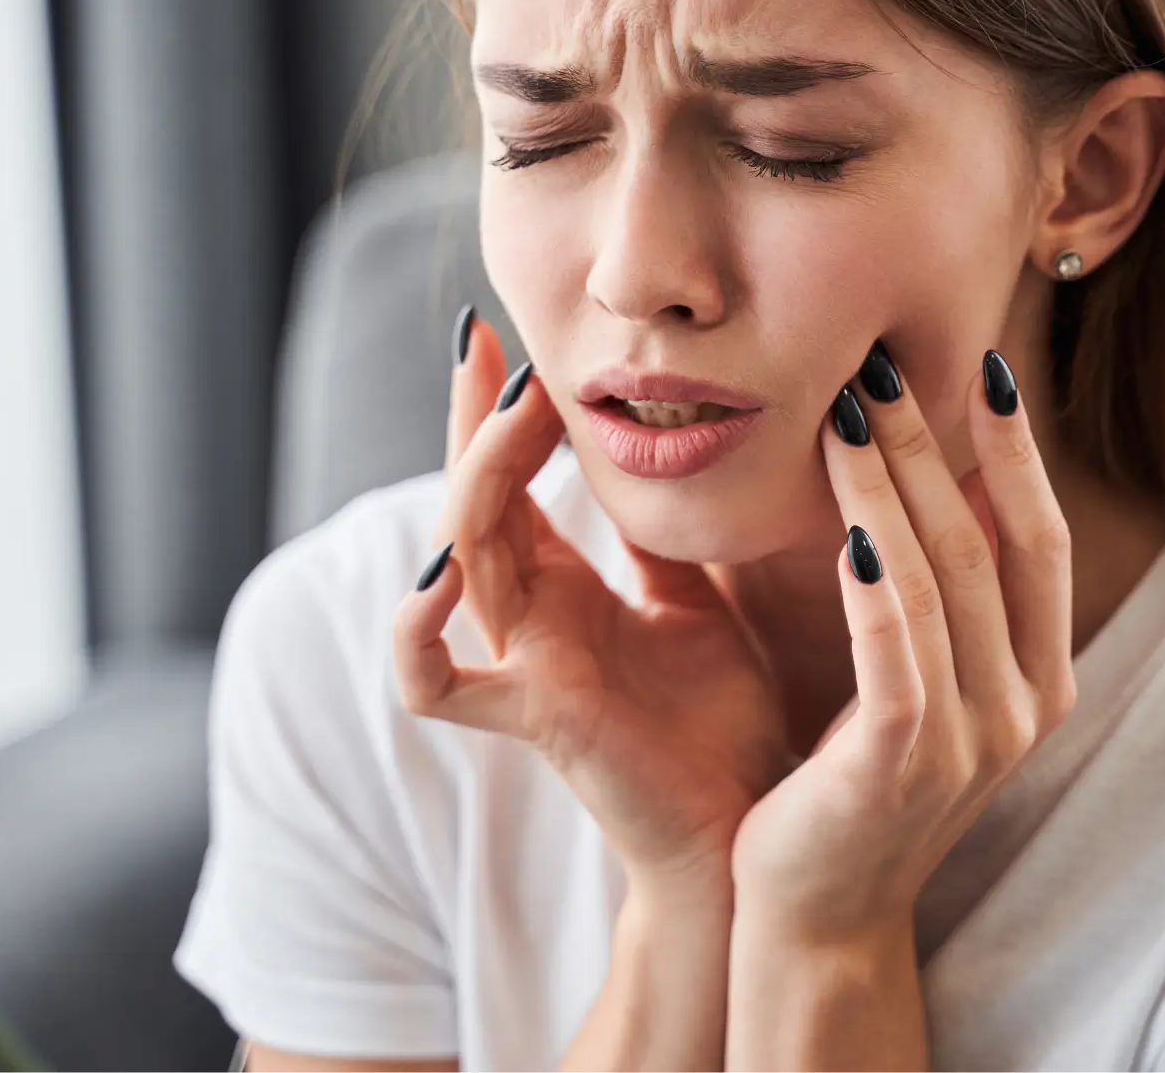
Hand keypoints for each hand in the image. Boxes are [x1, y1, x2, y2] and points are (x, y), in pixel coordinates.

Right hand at [392, 312, 789, 887]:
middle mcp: (528, 619)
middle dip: (475, 422)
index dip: (498, 409)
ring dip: (474, 481)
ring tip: (509, 416)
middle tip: (493, 347)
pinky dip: (417, 632)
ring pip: (458, 557)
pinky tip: (440, 574)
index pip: (509, 478)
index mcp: (563, 588)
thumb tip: (678, 440)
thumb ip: (667, 535)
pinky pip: (435, 681)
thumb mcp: (699, 598)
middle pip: (471, 500)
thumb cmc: (721, 723)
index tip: (502, 333)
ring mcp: (520, 665)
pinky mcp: (531, 717)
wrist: (747, 831)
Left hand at [730, 344, 1076, 940]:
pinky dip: (875, 579)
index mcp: (1040, 678)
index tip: (986, 367)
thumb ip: (938, 601)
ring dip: (891, 485)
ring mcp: (973, 739)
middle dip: (937, 445)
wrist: (817, 916)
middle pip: (988, 541)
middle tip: (886, 364)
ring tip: (847, 410)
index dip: (1018, 452)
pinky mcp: (904, 763)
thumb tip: (922, 480)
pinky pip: (896, 648)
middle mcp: (1024, 706)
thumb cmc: (854, 784)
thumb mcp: (920, 685)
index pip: (1042, 540)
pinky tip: (844, 524)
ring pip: (940, 579)